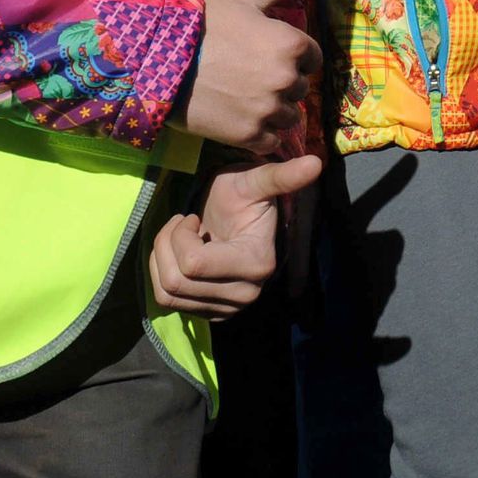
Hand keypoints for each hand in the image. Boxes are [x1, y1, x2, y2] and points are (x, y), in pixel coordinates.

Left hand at [148, 152, 323, 319]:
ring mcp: (228, 308)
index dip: (180, 236)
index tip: (193, 217)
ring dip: (161, 259)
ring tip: (179, 238)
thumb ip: (281, 176)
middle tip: (182, 224)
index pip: (193, 264)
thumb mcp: (255, 181)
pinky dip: (162, 274)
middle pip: (176, 282)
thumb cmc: (243, 196)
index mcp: (257, 264)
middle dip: (167, 245)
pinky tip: (179, 255)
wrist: (240, 219)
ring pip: (167, 294)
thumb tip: (315, 163)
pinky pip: (168, 302)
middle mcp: (245, 295)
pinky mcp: (212, 314)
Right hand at [174, 0, 334, 155]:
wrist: (155, 58)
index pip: (310, 57)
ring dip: (273, 108)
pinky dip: (259, 133)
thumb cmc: (204, 22)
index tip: (260, 50)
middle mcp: (286, 80)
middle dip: (280, 80)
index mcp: (292, 45)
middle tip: (245, 70)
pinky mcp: (247, 136)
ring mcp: (267, 110)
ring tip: (240, 93)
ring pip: (288, 115)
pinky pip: (271, 141)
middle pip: (299, 86)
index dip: (288, 53)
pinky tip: (237, 115)